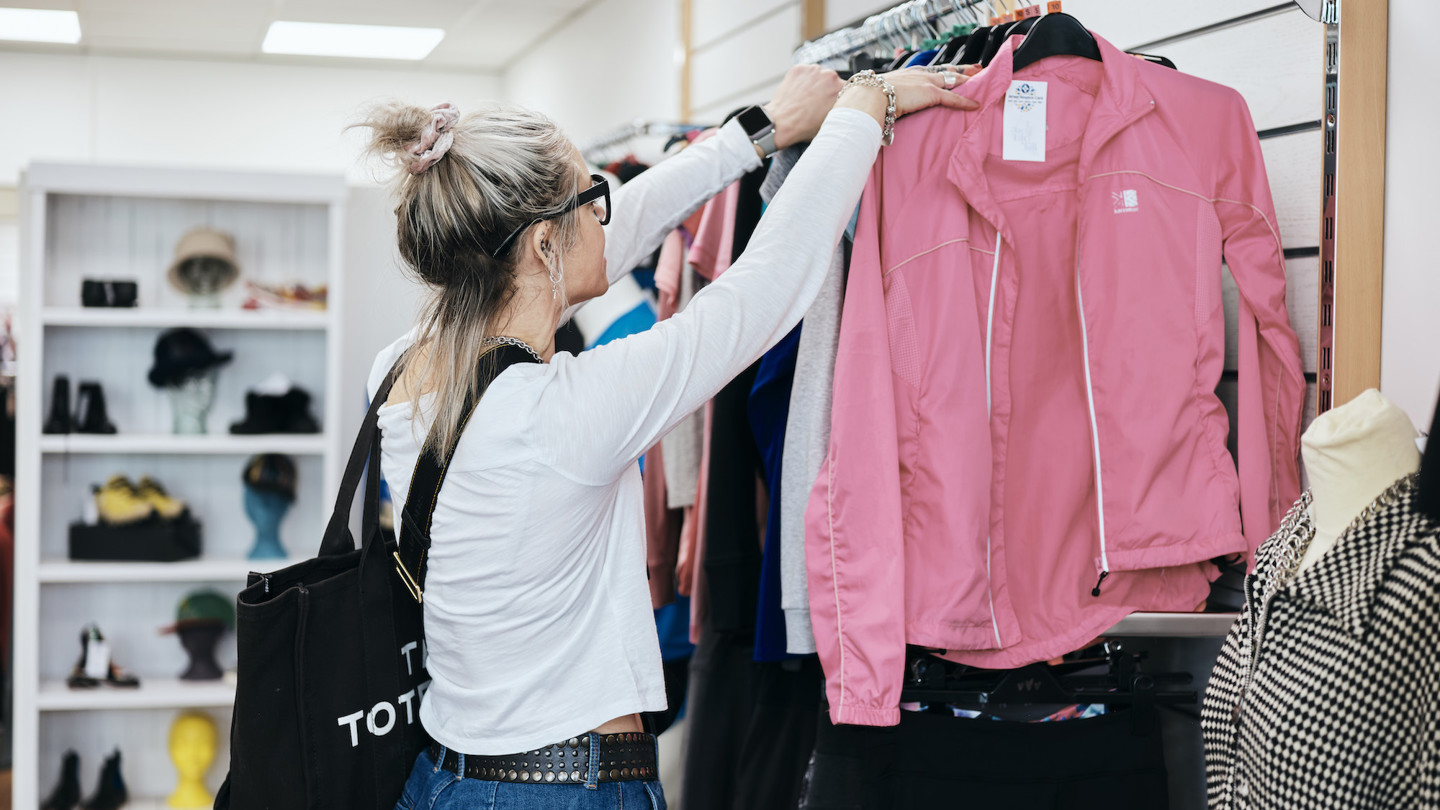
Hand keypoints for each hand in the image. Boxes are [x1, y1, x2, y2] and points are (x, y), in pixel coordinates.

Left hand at [764, 64, 846, 149]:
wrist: (782, 123)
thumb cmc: (806, 126)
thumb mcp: (832, 119)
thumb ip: (840, 106)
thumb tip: (842, 102)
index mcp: (841, 88)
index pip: (845, 86)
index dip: (837, 94)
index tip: (831, 99)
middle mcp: (829, 75)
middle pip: (830, 79)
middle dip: (825, 87)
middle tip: (816, 100)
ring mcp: (813, 70)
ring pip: (816, 74)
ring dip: (813, 82)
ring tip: (805, 98)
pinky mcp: (799, 69)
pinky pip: (803, 72)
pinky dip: (801, 80)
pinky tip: (797, 93)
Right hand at [836, 66, 979, 130]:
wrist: (867, 97)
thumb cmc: (867, 101)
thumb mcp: (880, 100)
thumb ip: (888, 106)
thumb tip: (885, 120)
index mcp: (905, 75)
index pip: (929, 71)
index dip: (941, 71)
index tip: (950, 70)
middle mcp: (917, 74)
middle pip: (945, 70)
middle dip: (961, 70)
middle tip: (976, 68)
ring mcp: (924, 82)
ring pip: (953, 79)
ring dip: (968, 80)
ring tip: (982, 81)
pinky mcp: (930, 93)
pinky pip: (953, 97)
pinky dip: (965, 101)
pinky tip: (976, 105)